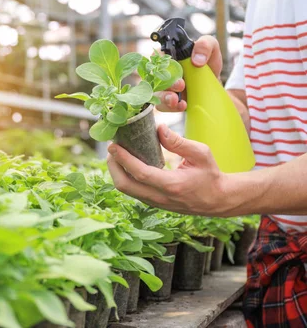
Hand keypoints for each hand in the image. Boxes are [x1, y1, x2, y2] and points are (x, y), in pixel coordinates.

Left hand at [106, 125, 233, 216]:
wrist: (219, 199)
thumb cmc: (211, 175)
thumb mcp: (201, 153)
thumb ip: (179, 142)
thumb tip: (158, 129)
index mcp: (172, 185)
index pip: (139, 173)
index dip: (123, 159)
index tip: (113, 145)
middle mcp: (160, 197)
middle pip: (124, 185)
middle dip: (113, 166)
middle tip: (112, 148)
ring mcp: (155, 202)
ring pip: (126, 190)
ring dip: (117, 171)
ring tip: (116, 153)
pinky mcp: (153, 203)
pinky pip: (133, 190)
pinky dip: (125, 176)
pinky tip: (126, 162)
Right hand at [155, 35, 222, 112]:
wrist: (213, 81)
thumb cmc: (207, 60)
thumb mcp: (211, 46)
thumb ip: (205, 45)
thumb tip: (196, 60)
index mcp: (168, 56)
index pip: (155, 57)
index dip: (158, 62)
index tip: (168, 67)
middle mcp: (162, 71)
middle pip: (154, 78)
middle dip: (165, 83)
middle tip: (180, 85)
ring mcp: (164, 87)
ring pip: (155, 93)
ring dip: (164, 97)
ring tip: (175, 100)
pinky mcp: (169, 100)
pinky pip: (163, 106)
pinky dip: (171, 107)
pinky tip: (182, 105)